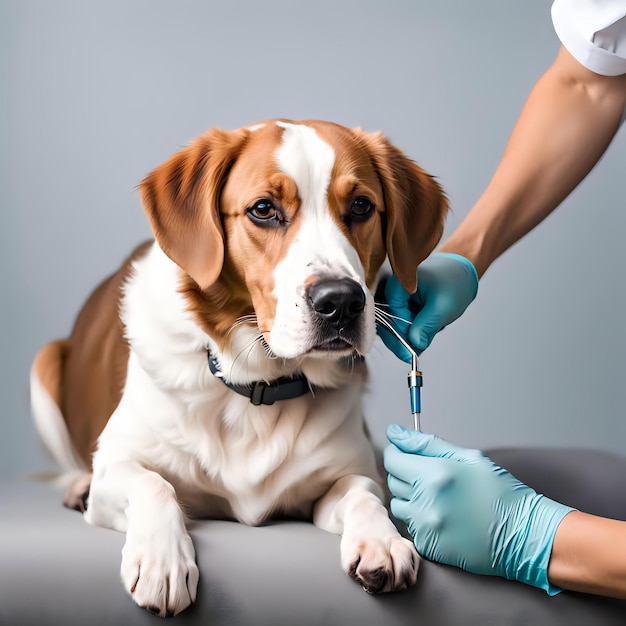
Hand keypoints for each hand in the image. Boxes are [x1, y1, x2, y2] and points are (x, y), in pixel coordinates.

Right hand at [378, 252, 477, 360]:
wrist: (461, 272)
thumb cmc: (454, 282)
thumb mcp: (443, 307)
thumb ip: (427, 326)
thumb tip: (415, 344)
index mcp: (399, 283)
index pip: (391, 314)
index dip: (400, 333)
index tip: (410, 351)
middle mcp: (392, 289)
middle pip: (388, 321)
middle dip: (401, 339)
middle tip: (412, 356)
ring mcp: (396, 298)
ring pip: (393, 325)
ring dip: (406, 336)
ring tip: (422, 341)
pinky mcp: (401, 305)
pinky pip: (400, 323)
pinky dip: (410, 331)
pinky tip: (422, 333)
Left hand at [383, 425, 574, 593]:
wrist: (524, 534)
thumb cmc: (500, 492)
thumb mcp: (467, 458)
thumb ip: (426, 444)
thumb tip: (396, 433)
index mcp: (433, 474)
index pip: (393, 459)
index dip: (398, 454)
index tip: (406, 455)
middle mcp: (425, 502)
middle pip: (394, 481)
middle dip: (406, 475)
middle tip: (429, 476)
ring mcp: (425, 527)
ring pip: (399, 506)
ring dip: (411, 499)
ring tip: (437, 498)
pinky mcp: (429, 547)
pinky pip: (412, 528)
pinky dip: (421, 521)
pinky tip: (444, 518)